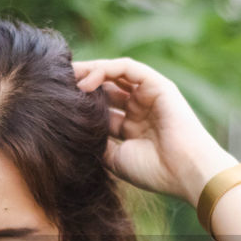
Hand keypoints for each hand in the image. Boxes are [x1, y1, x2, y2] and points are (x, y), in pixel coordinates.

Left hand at [72, 57, 234, 205]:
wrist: (185, 172)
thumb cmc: (154, 171)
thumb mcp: (114, 158)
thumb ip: (97, 141)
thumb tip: (74, 131)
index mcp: (132, 128)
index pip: (101, 108)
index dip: (80, 104)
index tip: (56, 104)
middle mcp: (140, 109)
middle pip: (105, 88)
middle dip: (80, 84)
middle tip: (55, 84)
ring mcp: (149, 95)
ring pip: (114, 74)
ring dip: (89, 72)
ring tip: (67, 78)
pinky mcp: (158, 84)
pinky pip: (127, 68)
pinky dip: (105, 70)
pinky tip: (86, 82)